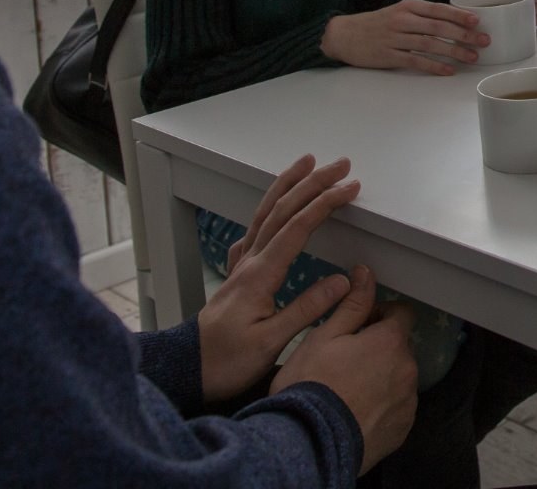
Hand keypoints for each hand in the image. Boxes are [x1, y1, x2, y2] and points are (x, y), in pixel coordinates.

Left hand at [196, 155, 361, 402]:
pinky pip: (254, 232)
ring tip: (306, 166)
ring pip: (264, 215)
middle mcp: (249, 263)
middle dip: (312, 183)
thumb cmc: (226, 362)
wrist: (187, 372)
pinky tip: (270, 213)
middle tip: (339, 165)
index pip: (297, 228)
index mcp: (259, 275)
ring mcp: (241, 268)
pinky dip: (266, 212)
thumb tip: (341, 281)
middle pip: (281, 211)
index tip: (349, 188)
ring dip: (287, 187)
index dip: (324, 204)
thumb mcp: (270, 342)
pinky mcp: (237, 278)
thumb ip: (306, 309)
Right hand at [273, 273, 419, 473]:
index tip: (357, 326)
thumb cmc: (311, 384)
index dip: (379, 314)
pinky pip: (397, 407)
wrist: (309, 443)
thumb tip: (366, 273)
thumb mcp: (324, 337)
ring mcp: (407, 402)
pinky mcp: (402, 428)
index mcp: (391, 342)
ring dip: (381, 376)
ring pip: (398, 377)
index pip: (401, 312)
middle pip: (399, 347)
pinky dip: (382, 405)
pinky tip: (355, 411)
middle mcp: (408, 370)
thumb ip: (352, 304)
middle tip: (344, 359)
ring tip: (347, 389)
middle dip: (378, 347)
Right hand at [322, 0, 486, 75]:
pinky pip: (416, 61)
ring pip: (430, 45)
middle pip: (438, 27)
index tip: (477, 21)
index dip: (459, 15)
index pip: (438, 9)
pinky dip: (434, 66)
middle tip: (483, 40)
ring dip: (453, 51)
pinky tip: (448, 71)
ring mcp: (395, 38)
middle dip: (463, 34)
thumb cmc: (377, 23)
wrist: (344, 34)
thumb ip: (423, 15)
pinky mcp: (389, 55)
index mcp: (408, 6)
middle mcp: (403, 20)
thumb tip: (454, 21)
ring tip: (472, 57)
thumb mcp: (400, 12)